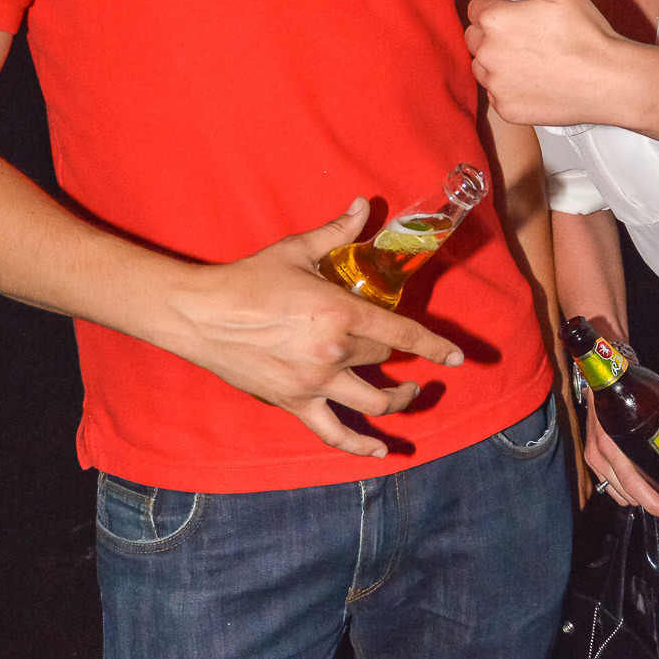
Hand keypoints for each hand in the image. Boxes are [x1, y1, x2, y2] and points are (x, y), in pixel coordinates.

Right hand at [160, 199, 464, 458]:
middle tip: (412, 359)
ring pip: (374, 402)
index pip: (402, 334)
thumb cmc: (248, 280)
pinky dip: (361, 448)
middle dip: (402, 358)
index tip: (458, 358)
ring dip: (398, 402)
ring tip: (407, 395)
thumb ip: (338, 233)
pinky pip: (335, 434)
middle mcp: (334, 352)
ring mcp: (315, 383)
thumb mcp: (297, 251)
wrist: (200, 314)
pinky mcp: (295, 403)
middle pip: (385, 359)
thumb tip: (363, 206)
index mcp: (340, 312)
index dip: (435, 347)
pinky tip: (380, 452)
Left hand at [466, 0, 624, 126]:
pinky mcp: (506, 109)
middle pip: (474, 38)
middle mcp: (487, 54)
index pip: (476, 9)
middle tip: (530, 38)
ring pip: (482, 67)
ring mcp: (495, 85)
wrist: (609, 81)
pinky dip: (510, 89)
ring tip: (534, 60)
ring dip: (498, 62)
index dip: (500, 10)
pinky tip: (537, 81)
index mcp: (494, 20)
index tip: (523, 16)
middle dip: (494, 35)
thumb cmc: (586, 33)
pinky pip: (496, 94)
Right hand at [583, 395, 658, 523]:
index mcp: (613, 439)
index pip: (633, 481)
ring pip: (618, 493)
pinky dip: (625, 494)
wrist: (606, 379)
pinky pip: (609, 486)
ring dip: (639, 501)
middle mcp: (600, 452)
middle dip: (652, 506)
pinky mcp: (592, 459)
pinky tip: (641, 492)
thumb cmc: (637, 388)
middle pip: (627, 493)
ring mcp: (593, 457)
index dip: (654, 502)